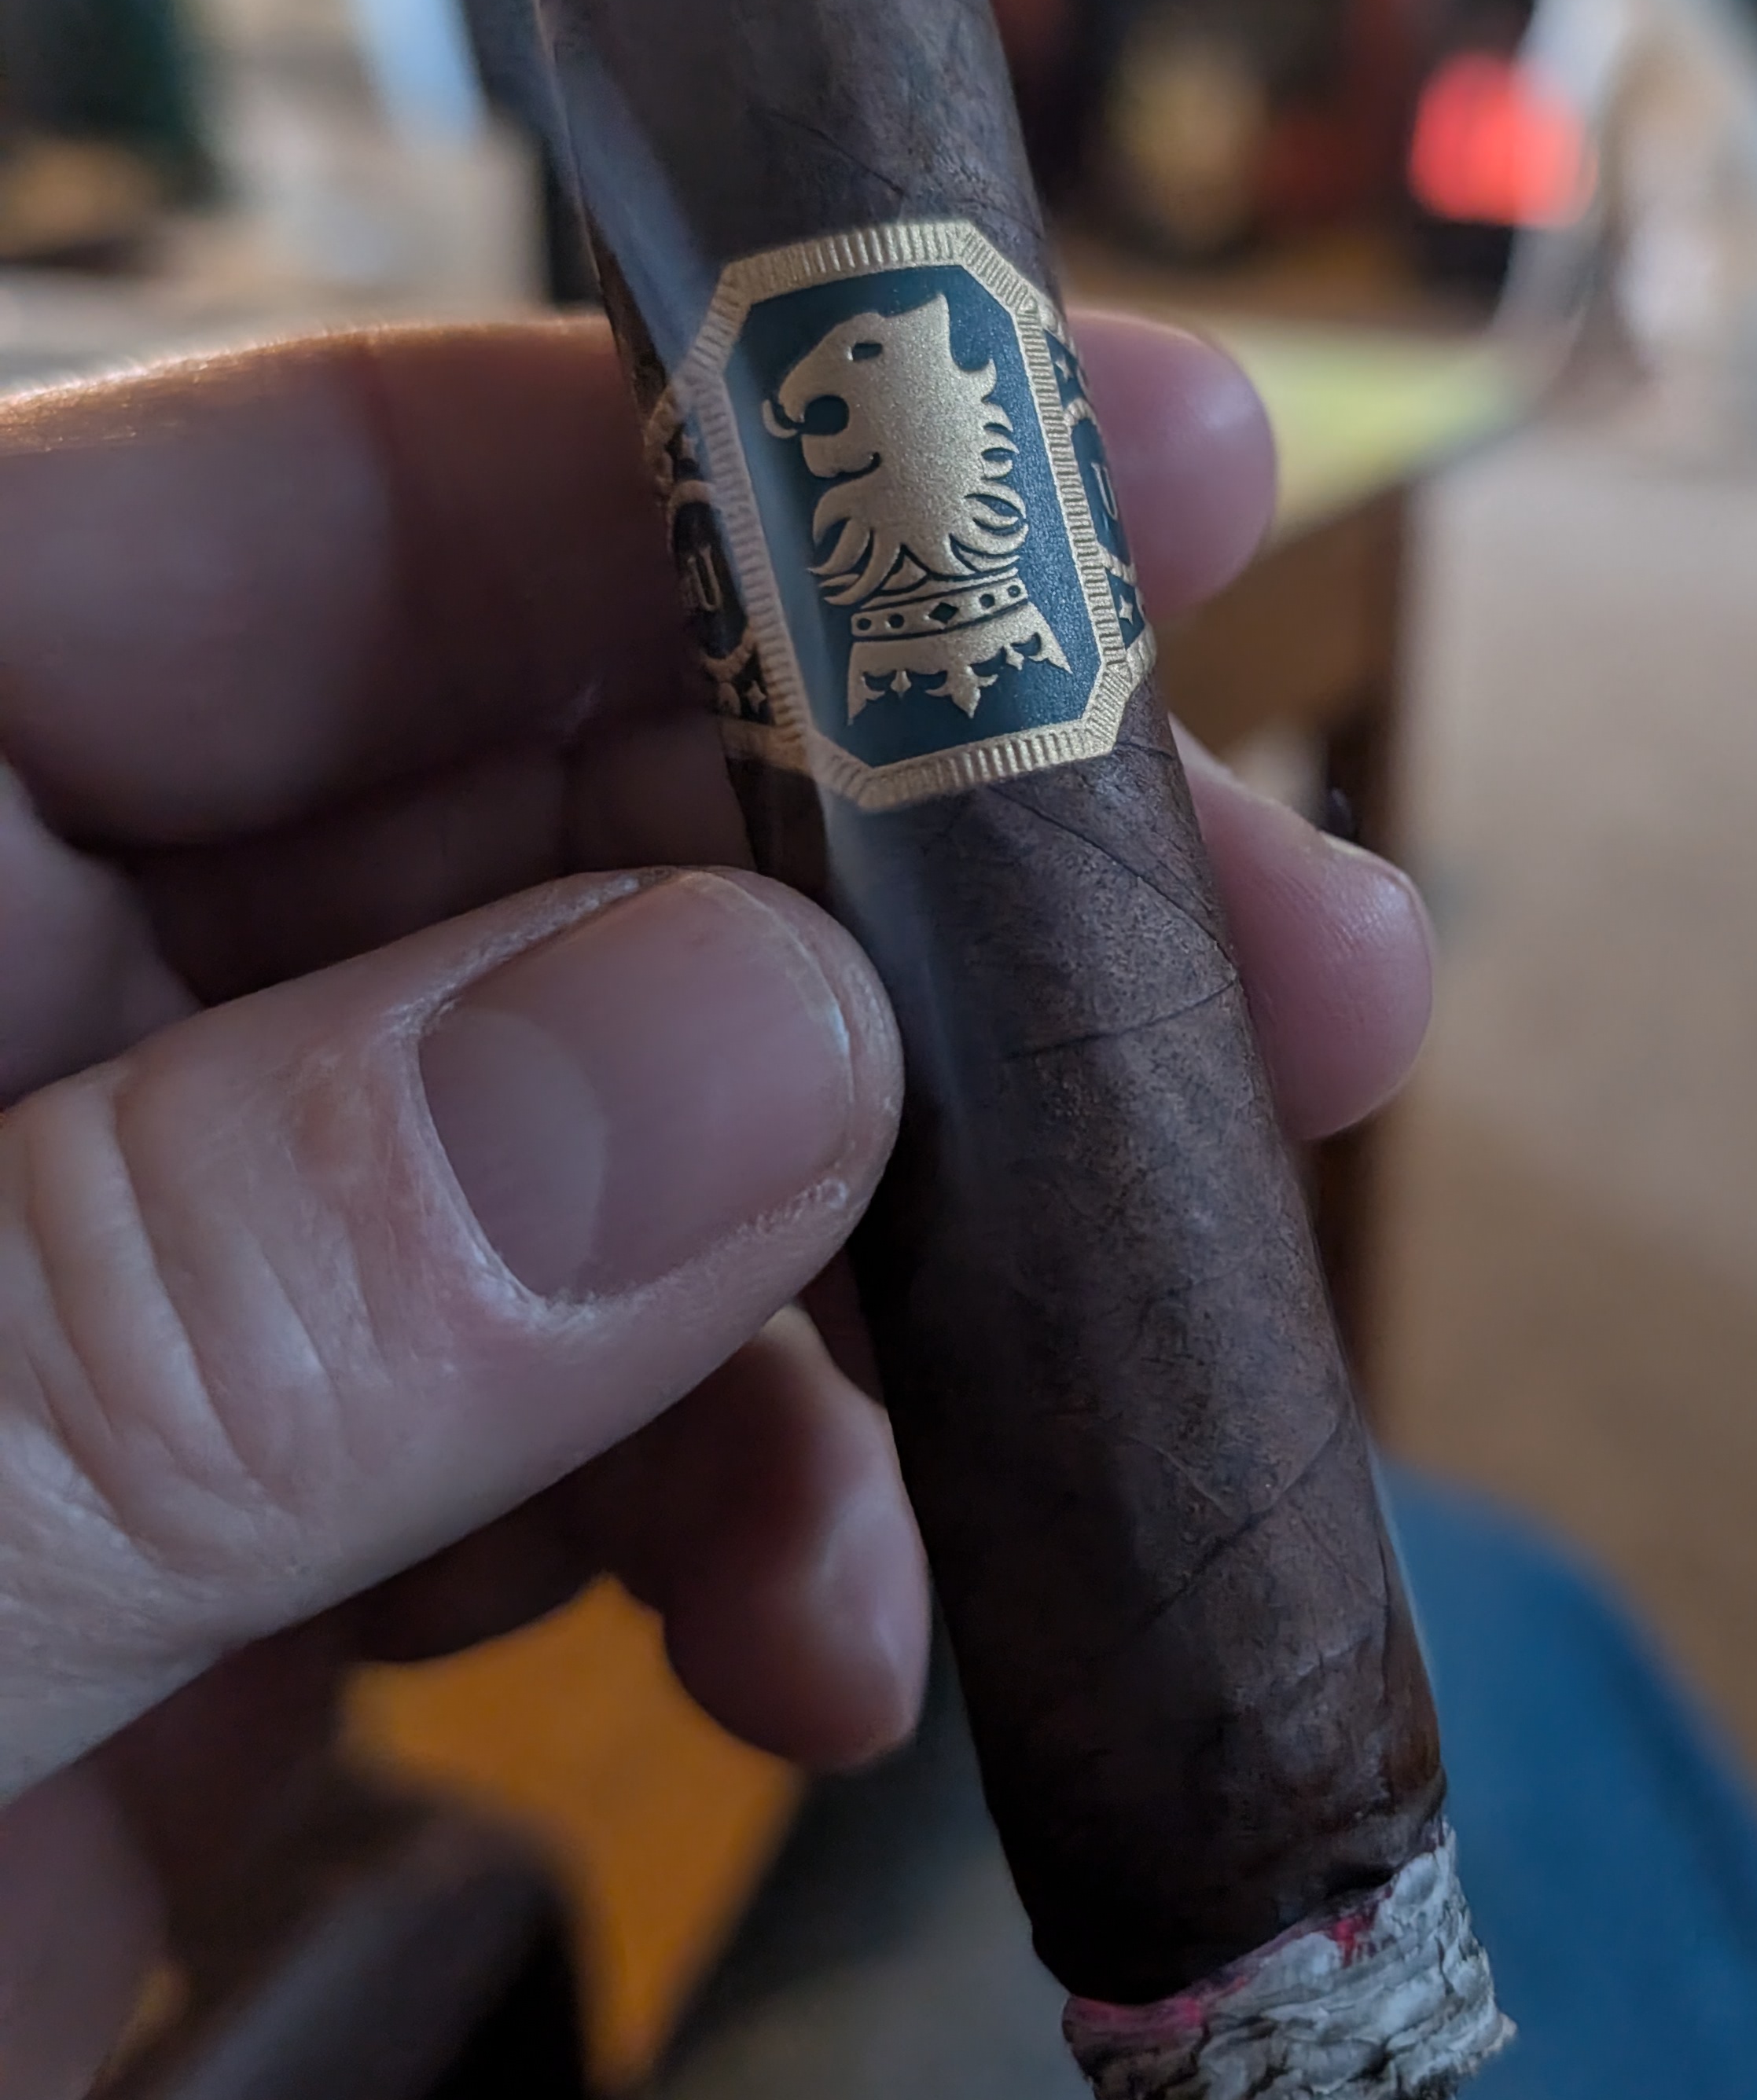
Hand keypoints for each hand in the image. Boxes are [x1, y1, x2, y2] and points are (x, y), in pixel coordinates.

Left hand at [0, 314, 1431, 2099]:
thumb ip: (203, 1297)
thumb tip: (752, 1045)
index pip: (309, 514)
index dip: (728, 457)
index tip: (1116, 465)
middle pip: (543, 811)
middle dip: (924, 904)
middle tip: (1288, 961)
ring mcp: (124, 1260)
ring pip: (607, 1130)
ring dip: (873, 1267)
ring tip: (1094, 1399)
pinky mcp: (211, 1518)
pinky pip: (555, 1422)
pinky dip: (739, 1511)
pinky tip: (835, 1641)